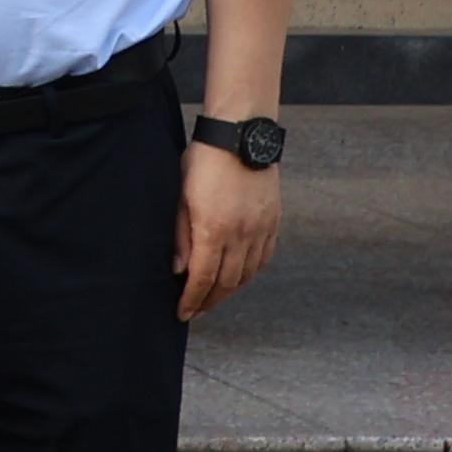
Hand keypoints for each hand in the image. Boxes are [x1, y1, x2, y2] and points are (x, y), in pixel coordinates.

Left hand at [172, 147, 280, 320]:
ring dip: (230, 291)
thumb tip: (178, 270)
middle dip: (209, 301)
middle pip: (226, 282)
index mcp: (213, 229)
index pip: (202, 278)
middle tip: (196, 311)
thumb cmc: (203, 162)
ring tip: (214, 298)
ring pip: (247, 274)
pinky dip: (250, 273)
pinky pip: (263, 258)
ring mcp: (261, 229)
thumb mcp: (180, 195)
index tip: (182, 314)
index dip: (192, 300)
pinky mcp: (273, 222)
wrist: (241, 137)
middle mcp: (241, 234)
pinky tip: (239, 277)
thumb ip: (180, 235)